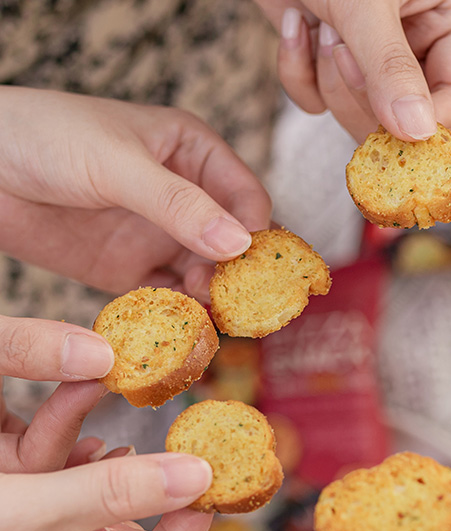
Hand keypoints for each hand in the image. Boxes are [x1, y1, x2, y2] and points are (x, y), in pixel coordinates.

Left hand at [0, 87, 271, 297]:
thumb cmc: (44, 137)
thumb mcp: (117, 164)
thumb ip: (178, 204)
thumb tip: (240, 243)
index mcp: (193, 154)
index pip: (247, 197)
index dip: (255, 232)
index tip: (251, 266)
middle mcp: (186, 198)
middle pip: (233, 243)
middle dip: (238, 273)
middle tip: (233, 301)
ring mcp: (160, 236)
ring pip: (206, 274)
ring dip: (210, 296)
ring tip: (202, 312)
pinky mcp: (132, 270)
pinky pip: (168, 296)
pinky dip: (178, 311)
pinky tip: (177, 321)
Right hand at [0, 315, 213, 530]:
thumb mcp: (22, 514)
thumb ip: (109, 495)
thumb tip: (197, 476)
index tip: (206, 491)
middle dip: (142, 528)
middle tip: (147, 485)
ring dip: (113, 491)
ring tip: (105, 450)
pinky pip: (82, 508)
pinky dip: (84, 476)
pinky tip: (85, 442)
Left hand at [260, 0, 450, 142]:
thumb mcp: (366, 2)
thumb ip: (392, 67)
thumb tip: (419, 132)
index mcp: (446, 18)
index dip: (427, 122)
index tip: (394, 126)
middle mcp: (413, 41)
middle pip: (405, 119)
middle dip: (363, 95)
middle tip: (341, 52)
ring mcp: (368, 55)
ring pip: (357, 114)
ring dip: (327, 79)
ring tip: (322, 24)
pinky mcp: (325, 59)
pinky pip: (316, 100)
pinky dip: (297, 71)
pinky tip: (295, 22)